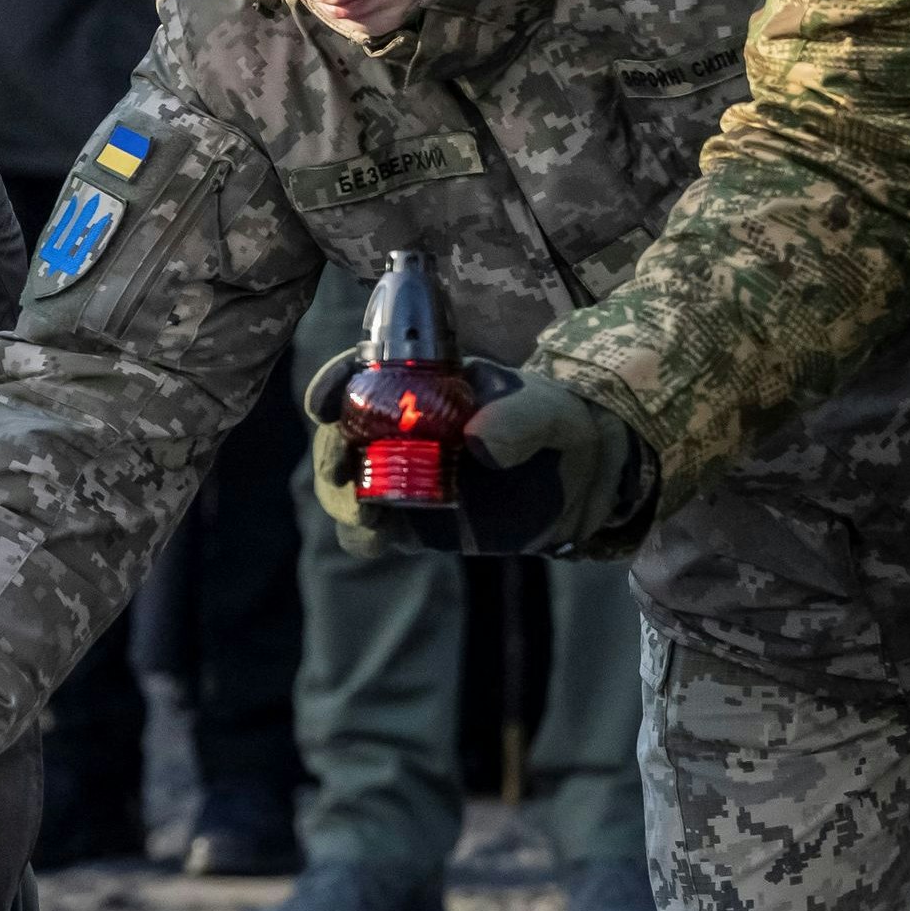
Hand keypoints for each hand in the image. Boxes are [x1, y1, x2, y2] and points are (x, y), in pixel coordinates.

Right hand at [301, 351, 649, 556]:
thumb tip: (477, 445)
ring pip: (344, 485)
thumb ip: (516, 421)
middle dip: (330, 451)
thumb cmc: (557, 425)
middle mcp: (396, 428)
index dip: (335, 382)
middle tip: (343, 472)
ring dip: (341, 497)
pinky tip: (375, 536)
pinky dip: (363, 534)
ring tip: (365, 515)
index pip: (360, 374)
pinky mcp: (412, 523)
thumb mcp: (544, 412)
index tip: (325, 402)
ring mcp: (400, 476)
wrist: (584, 480)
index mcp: (419, 384)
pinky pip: (370, 530)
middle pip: (338, 433)